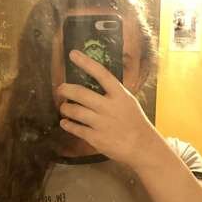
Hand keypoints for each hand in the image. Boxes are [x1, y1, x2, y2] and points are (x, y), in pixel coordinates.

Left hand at [57, 49, 160, 168]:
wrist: (141, 147)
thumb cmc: (134, 122)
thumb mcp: (128, 102)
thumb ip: (113, 93)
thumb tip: (94, 82)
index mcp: (119, 95)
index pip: (101, 74)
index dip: (86, 62)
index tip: (72, 54)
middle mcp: (109, 107)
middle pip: (81, 93)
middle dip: (66, 89)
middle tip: (60, 89)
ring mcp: (101, 123)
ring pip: (75, 111)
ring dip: (66, 108)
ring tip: (64, 107)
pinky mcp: (96, 139)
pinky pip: (76, 129)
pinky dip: (68, 125)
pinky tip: (64, 122)